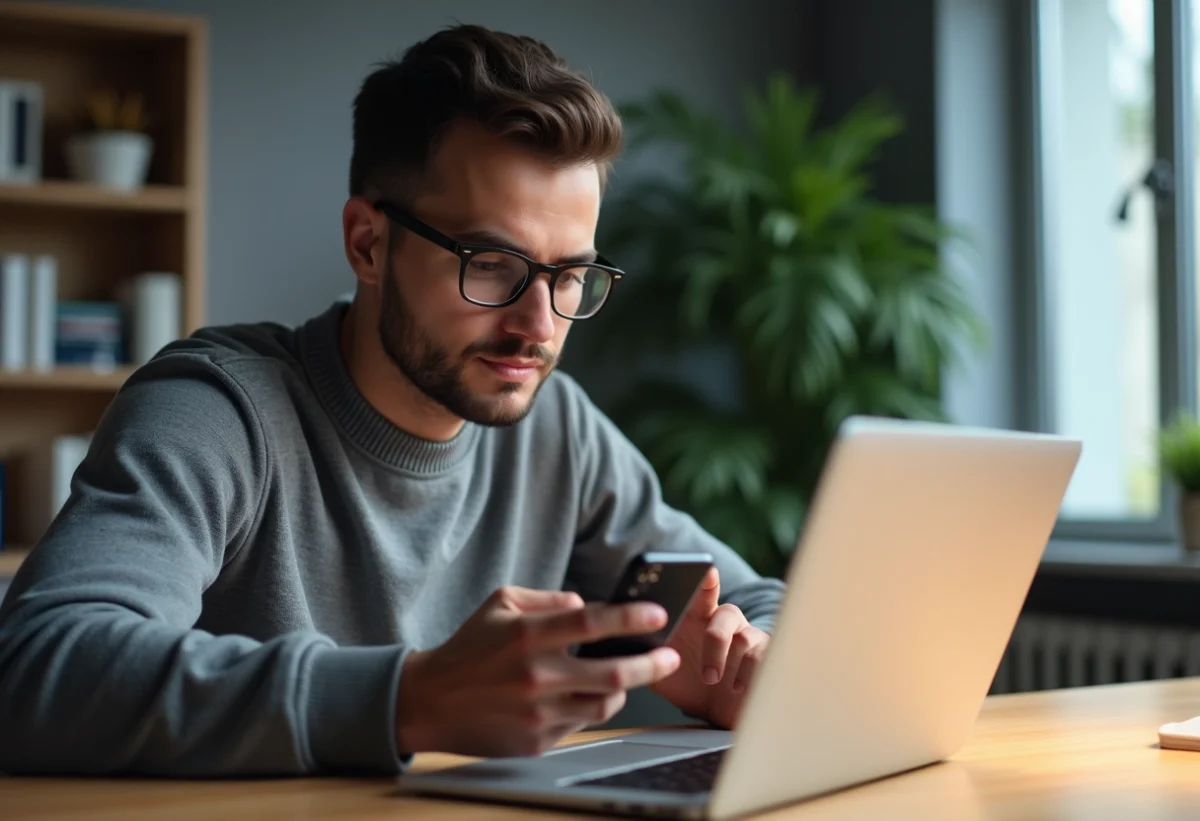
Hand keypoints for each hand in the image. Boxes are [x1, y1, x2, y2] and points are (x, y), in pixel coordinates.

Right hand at [394, 586, 680, 756]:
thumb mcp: (502, 603)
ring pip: (604, 703)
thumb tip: (588, 604)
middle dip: (650, 664)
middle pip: (612, 673)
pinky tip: (592, 695)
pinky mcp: (536, 741)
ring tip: (630, 675)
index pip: (592, 622)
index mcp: (527, 635)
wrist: (431, 701)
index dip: (631, 617)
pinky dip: (592, 707)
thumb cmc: (470, 646)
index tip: (659, 613)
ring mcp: (537, 713)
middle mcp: (535, 675)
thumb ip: (549, 599)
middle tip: (670, 656)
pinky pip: (581, 723)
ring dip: (625, 689)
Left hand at [650, 568, 769, 728]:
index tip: (704, 571)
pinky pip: (759, 655)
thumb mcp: (661, 672)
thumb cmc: (690, 687)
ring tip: (709, 678)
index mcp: (698, 618)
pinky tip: (734, 686)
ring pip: (739, 633)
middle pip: (725, 607)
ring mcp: (747, 638)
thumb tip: (622, 643)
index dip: (703, 579)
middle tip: (704, 595)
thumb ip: (646, 655)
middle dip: (713, 602)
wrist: (717, 716)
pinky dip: (745, 672)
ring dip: (719, 655)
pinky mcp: (766, 657)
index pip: (701, 592)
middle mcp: (724, 623)